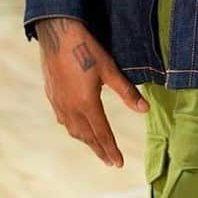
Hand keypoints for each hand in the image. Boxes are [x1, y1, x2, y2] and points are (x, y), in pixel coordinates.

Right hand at [36, 17, 148, 167]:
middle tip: (109, 162)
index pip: (102, 134)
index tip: (118, 164)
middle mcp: (71, 109)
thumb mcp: (109, 69)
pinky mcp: (52, 96)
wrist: (57, 34)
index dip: (111, 149)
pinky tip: (75, 127)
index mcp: (87, 104)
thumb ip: (126, 91)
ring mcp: (59, 103)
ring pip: (73, 130)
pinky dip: (73, 128)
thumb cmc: (86, 49)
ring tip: (96, 147)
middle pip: (87, 136)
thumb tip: (145, 109)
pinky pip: (63, 120)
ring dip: (86, 141)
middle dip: (100, 150)